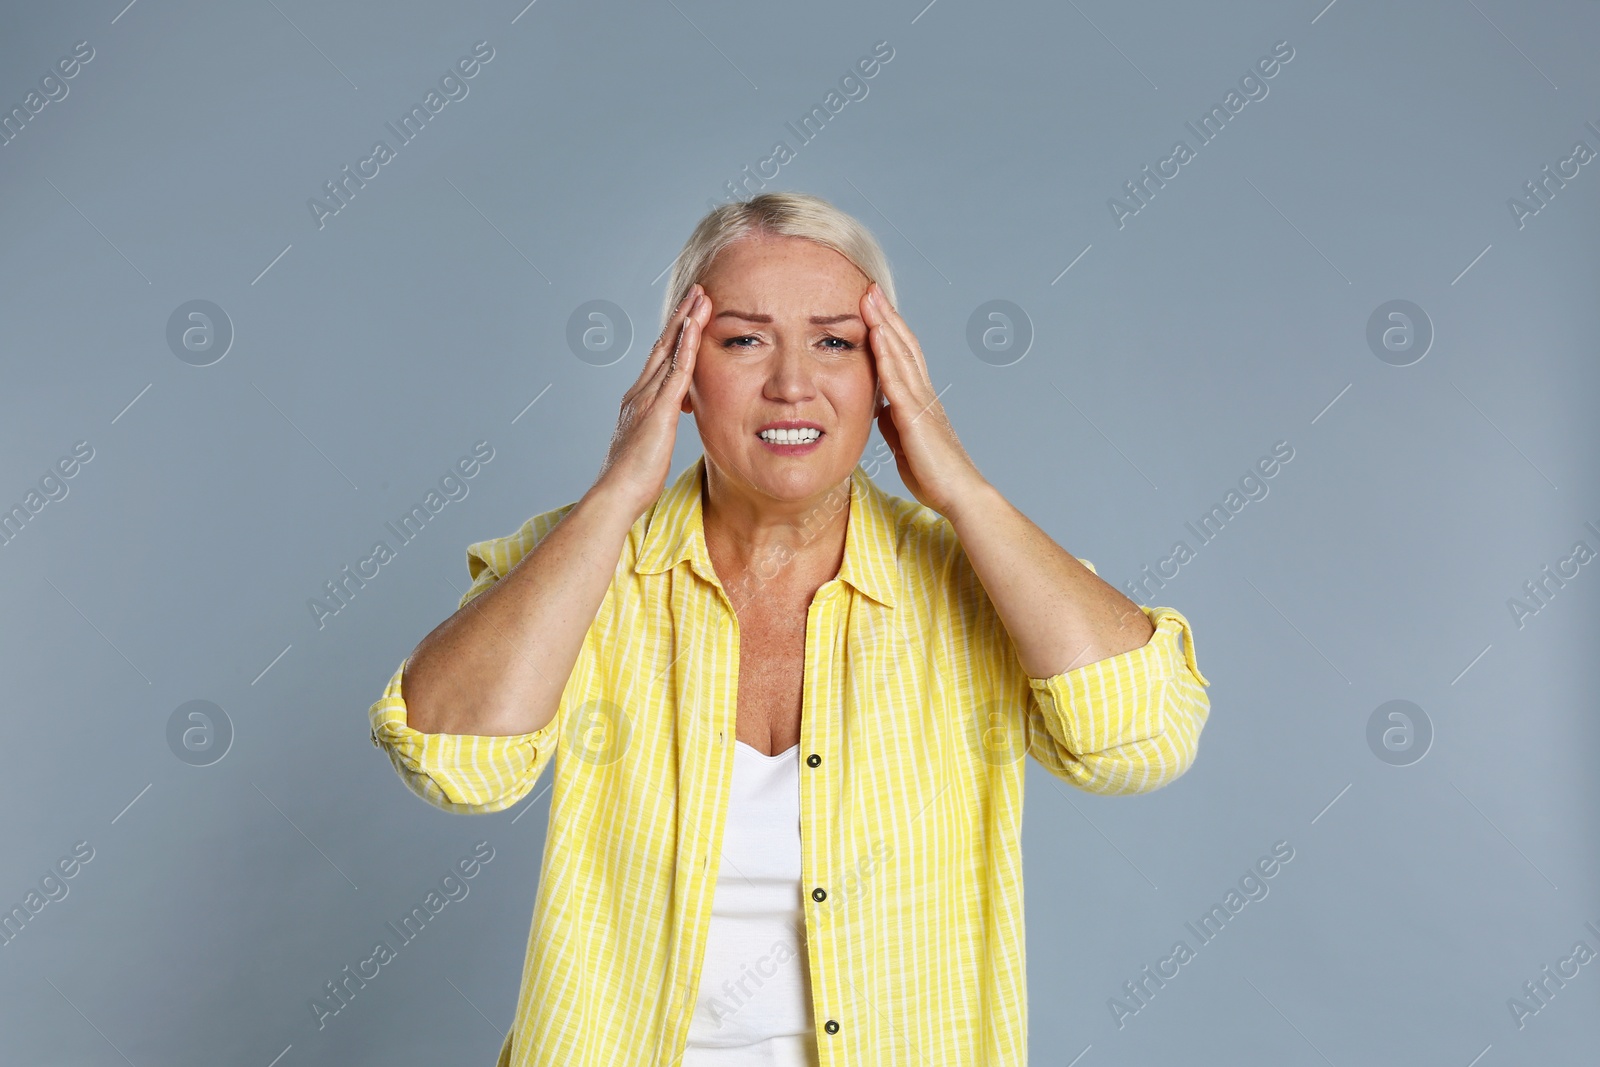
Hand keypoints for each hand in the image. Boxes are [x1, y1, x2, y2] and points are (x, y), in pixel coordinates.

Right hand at [593, 284, 707, 517]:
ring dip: (685, 321)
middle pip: (663, 346)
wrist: (616, 494)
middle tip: (695, 291)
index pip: (659, 360)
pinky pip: (676, 371)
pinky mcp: (658, 410)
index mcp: (638, 401)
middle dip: (680, 317)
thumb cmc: (631, 481)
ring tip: (700, 297)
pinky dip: (686, 346)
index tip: (686, 314)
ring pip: (670, 351)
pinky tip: (695, 326)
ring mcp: (647, 398)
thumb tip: (660, 430)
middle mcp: (640, 393)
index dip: (673, 335)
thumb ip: (654, 432)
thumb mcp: (648, 448)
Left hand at [860, 282, 987, 517]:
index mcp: (920, 399)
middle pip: (904, 344)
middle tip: (871, 287)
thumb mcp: (904, 443)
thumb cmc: (934, 474)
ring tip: (870, 298)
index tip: (874, 307)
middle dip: (886, 314)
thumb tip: (880, 409)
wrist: (957, 494)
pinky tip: (876, 334)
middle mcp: (924, 393)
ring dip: (884, 323)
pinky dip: (886, 354)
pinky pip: (898, 379)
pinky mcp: (915, 416)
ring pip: (901, 353)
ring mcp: (921, 402)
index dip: (889, 329)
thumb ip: (893, 422)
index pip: (904, 355)